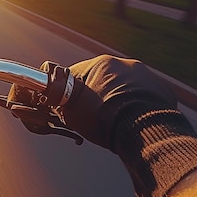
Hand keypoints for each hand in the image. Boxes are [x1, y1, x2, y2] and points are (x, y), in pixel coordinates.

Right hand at [8, 55, 175, 149]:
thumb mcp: (70, 109)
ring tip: (110, 124)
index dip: (65, 93)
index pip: (74, 75)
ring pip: (120, 89)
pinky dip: (133, 108)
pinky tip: (128, 124)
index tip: (65, 107)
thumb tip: (35, 91)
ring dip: (113, 103)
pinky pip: (141, 97)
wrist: (147, 132)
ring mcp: (146, 76)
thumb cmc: (105, 120)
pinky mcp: (162, 91)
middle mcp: (125, 64)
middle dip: (92, 98)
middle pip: (98, 82)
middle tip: (90, 119)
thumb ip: (54, 97)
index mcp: (101, 64)